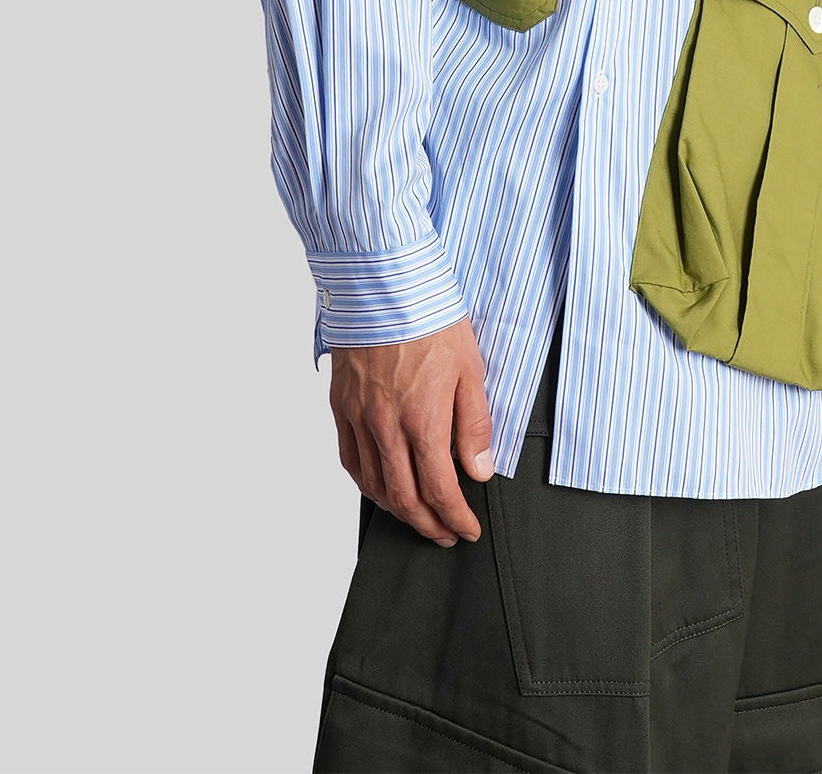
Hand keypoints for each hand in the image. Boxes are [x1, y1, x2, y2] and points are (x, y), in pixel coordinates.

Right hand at [327, 316, 494, 545]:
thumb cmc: (432, 320)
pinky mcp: (342, 406)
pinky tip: (381, 488)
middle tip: (446, 535)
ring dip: (398, 511)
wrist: (385, 285)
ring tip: (419, 517)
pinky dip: (367, 484)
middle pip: (405, 498)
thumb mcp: (470, 370)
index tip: (468, 529)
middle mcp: (386, 427)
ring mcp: (359, 418)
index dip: (455, 517)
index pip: (439, 490)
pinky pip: (350, 459)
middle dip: (428, 525)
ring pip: (374, 485)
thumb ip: (474, 425)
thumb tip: (479, 472)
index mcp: (422, 420)